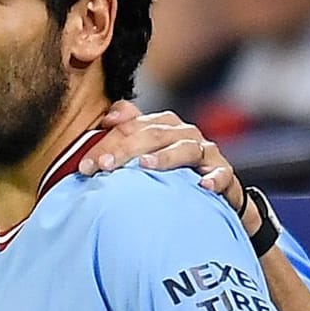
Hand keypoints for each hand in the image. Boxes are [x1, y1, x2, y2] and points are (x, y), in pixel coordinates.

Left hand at [83, 101, 250, 228]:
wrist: (215, 193)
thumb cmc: (174, 171)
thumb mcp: (148, 151)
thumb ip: (128, 131)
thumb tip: (106, 117)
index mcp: (162, 125)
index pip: (130, 127)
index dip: (106, 143)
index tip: (85, 166)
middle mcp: (184, 133)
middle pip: (153, 135)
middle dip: (126, 149)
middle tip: (104, 167)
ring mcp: (205, 152)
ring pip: (185, 148)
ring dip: (166, 157)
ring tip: (146, 166)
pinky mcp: (224, 172)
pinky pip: (221, 174)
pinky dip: (214, 178)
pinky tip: (203, 185)